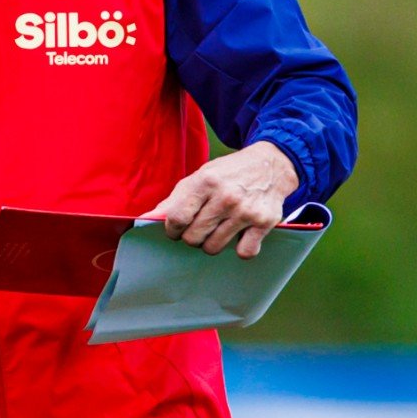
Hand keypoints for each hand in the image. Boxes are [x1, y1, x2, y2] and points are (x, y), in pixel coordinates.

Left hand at [146, 141, 299, 258]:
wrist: (271, 165)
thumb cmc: (228, 174)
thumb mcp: (199, 178)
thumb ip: (174, 201)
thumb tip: (145, 219)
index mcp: (205, 181)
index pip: (177, 218)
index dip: (172, 229)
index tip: (177, 228)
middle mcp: (226, 196)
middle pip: (193, 237)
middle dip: (192, 237)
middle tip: (201, 227)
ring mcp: (246, 211)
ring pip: (214, 248)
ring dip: (212, 243)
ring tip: (219, 229)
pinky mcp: (264, 223)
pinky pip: (243, 252)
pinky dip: (240, 248)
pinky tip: (240, 234)